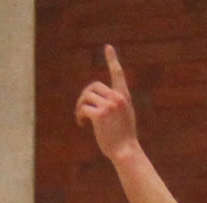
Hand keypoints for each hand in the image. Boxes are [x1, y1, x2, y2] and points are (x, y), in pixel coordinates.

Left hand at [75, 45, 138, 160]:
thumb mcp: (124, 117)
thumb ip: (114, 106)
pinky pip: (83, 109)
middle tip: (82, 111)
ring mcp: (108, 105)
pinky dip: (79, 116)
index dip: (112, 59)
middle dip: (84, 97)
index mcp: (124, 97)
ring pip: (86, 97)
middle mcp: (117, 98)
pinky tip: (82, 124)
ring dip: (80, 107)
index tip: (108, 47)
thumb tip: (96, 104)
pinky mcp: (99, 115)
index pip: (118, 74)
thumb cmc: (124, 139)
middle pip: (93, 87)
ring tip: (82, 119)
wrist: (126, 152)